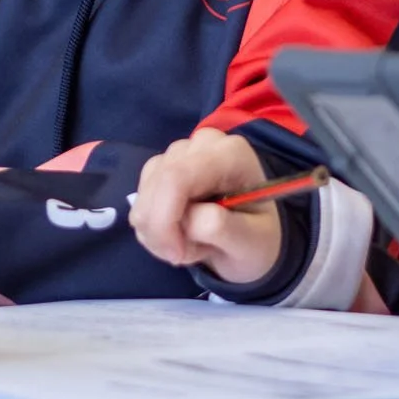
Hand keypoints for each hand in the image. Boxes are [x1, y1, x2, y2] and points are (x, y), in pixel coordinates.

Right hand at [132, 128, 283, 285]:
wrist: (251, 237)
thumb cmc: (256, 239)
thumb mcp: (252, 243)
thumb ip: (222, 228)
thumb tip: (188, 218)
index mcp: (231, 155)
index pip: (176, 177)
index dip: (164, 219)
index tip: (177, 254)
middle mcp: (203, 144)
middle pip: (157, 184)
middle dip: (161, 230)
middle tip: (186, 254)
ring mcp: (180, 152)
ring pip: (145, 193)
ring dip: (158, 231)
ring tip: (190, 244)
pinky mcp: (163, 167)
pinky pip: (142, 199)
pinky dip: (152, 226)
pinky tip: (176, 234)